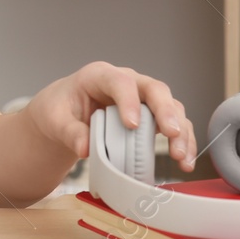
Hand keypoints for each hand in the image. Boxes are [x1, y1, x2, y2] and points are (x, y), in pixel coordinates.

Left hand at [23, 61, 197, 173]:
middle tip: (171, 134)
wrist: (64, 116)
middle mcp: (127, 83)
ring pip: (171, 107)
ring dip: (181, 132)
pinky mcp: (153, 117)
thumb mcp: (55, 120)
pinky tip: (185, 162)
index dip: (128, 100)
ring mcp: (143, 99)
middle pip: (154, 89)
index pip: (119, 81)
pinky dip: (183, 143)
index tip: (131, 125)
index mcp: (99, 76)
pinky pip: (174, 125)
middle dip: (166, 111)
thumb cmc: (60, 111)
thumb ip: (69, 132)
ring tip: (181, 158)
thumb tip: (86, 149)